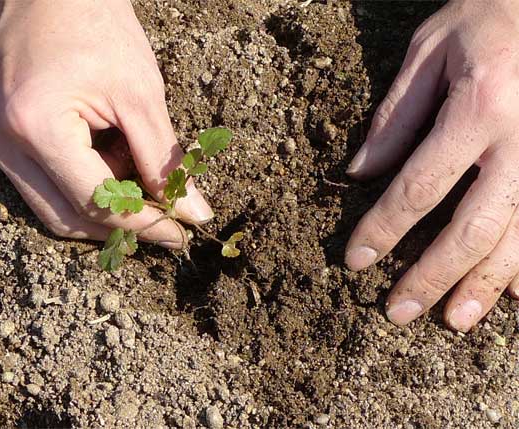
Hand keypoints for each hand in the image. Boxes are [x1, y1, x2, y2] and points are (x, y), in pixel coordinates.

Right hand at [0, 0, 212, 247]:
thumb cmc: (97, 24)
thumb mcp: (141, 95)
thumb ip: (165, 162)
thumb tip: (192, 213)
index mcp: (35, 124)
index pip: (94, 203)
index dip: (142, 225)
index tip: (179, 235)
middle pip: (64, 216)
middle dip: (119, 222)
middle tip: (162, 215)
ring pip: (49, 204)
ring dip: (98, 199)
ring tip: (127, 160)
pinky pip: (36, 178)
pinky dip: (77, 177)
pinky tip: (101, 149)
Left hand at [345, 0, 518, 331]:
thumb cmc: (487, 15)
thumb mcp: (429, 53)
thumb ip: (395, 118)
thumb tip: (360, 174)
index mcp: (478, 110)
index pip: (417, 187)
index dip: (383, 229)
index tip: (356, 261)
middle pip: (471, 227)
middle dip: (431, 275)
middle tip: (397, 312)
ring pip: (517, 236)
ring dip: (483, 284)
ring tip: (453, 319)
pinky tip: (515, 294)